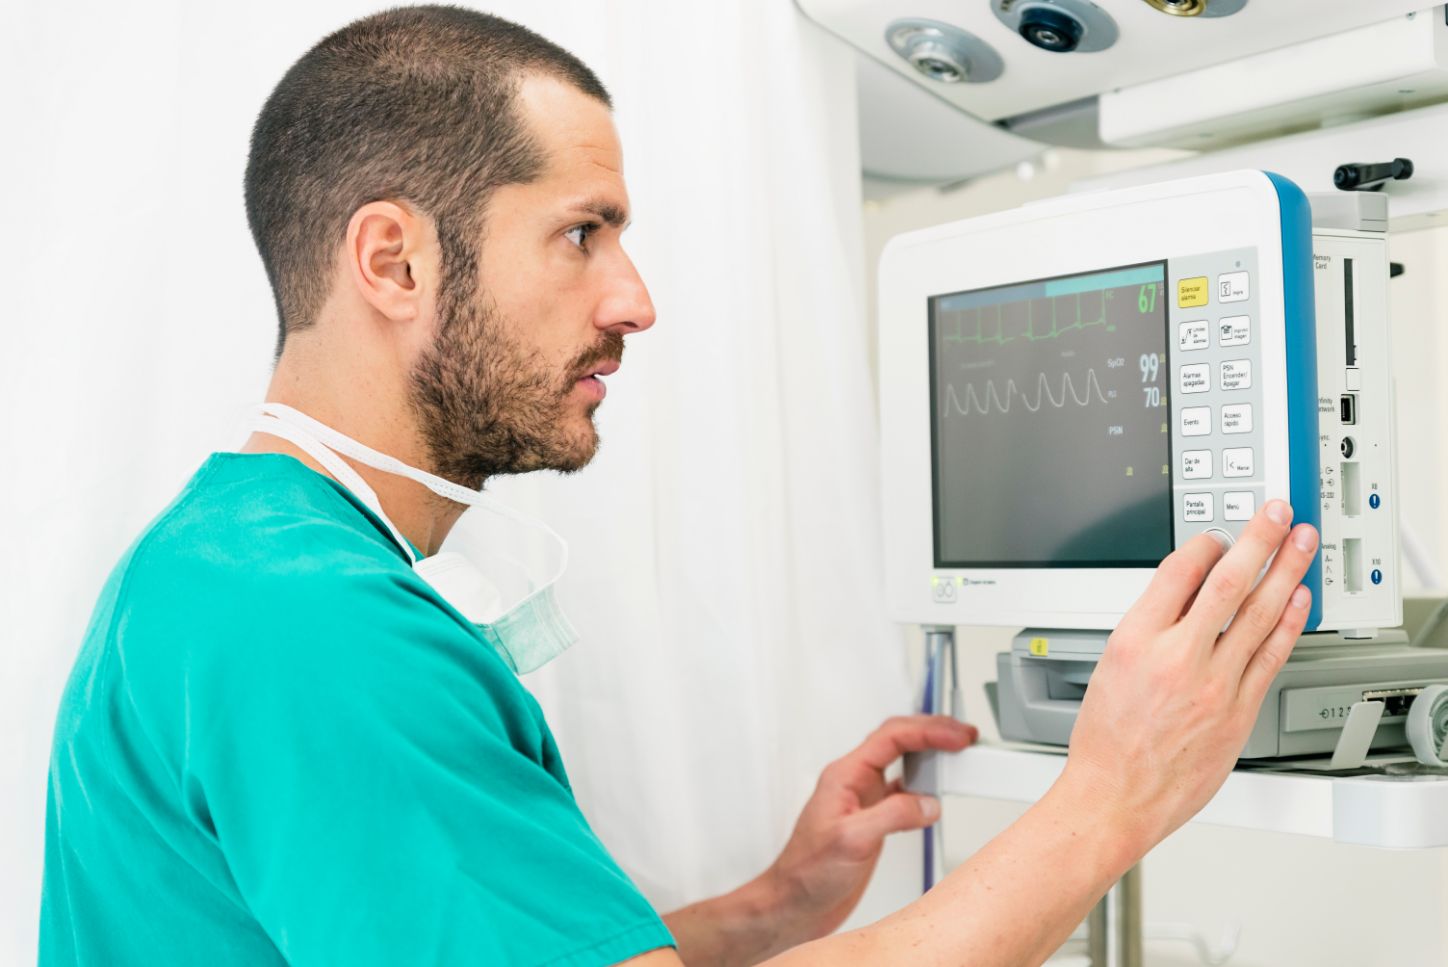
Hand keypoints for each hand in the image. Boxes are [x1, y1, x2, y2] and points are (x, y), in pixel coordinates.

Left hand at [764, 715, 977, 939]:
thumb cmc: (807, 872)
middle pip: (898, 739)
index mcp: (845, 775)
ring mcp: (864, 800)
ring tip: (955, 754)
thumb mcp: (852, 841)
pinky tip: (936, 791)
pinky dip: (924, 784)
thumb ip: (892, 817)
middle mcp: (855, 782)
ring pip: (901, 761)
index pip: (891, 737)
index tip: (956, 736)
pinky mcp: (873, 820)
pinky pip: (903, 789)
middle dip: (933, 731)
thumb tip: (927, 802)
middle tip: (964, 736)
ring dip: (929, 754)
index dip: (927, 730)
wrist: (796, 903)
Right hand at [1061, 500, 1317, 857]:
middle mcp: (1176, 657)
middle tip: (1277, 514)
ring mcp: (1212, 685)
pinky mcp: (1238, 711)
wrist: (1115, 796)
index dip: (1205, 544)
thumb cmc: (1106, 741)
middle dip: (1259, 540)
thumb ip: (1149, 629)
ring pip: (1258, 614)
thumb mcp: (1109, 666)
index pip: (1178, 572)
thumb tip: (1185, 597)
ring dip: (1287, 571)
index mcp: (1134, 640)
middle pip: (1228, 582)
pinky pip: (1270, 656)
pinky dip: (1288, 623)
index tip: (1218, 534)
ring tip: (1301, 545)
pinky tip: (1299, 600)